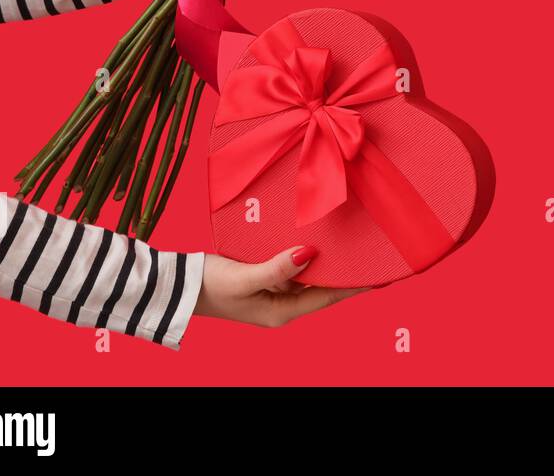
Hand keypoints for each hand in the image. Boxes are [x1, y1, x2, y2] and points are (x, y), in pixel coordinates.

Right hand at [194, 246, 368, 328]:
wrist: (175, 286)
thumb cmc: (208, 285)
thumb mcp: (245, 276)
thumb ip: (277, 267)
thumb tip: (310, 254)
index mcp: (281, 312)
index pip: (327, 297)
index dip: (354, 285)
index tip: (379, 275)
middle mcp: (280, 305)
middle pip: (321, 288)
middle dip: (344, 272)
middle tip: (370, 252)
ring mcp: (271, 292)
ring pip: (307, 276)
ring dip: (325, 261)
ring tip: (351, 243)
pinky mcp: (262, 278)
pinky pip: (291, 267)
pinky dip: (305, 255)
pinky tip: (317, 239)